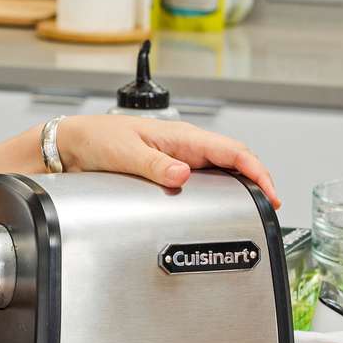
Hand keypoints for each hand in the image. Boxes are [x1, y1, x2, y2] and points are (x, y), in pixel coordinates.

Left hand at [54, 115, 280, 208]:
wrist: (73, 144)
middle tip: (269, 205)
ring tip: (254, 206)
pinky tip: (222, 202)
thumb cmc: (96, 139)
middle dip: (256, 179)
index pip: (231, 150)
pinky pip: (202, 177)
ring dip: (240, 184)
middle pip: (233, 159)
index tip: (270, 192)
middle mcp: (183, 145)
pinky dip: (220, 189)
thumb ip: (155, 166)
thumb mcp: (125, 154)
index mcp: (180, 136)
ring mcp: (177, 157)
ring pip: (220, 168)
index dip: (256, 170)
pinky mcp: (168, 169)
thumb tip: (183, 175)